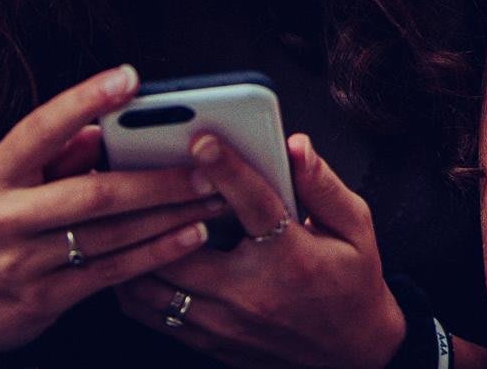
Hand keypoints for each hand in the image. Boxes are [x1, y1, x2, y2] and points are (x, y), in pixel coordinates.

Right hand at [0, 66, 225, 368]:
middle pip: (94, 192)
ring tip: (214, 197)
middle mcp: (1, 217)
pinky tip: (190, 235)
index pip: (41, 129)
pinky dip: (156, 252)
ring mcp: (20, 263)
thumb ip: (51, 156)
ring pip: (110, 234)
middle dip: (158, 177)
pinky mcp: (41, 299)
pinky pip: (110, 272)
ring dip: (170, 214)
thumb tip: (101, 129)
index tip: (129, 77)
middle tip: (207, 163)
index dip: (85, 100)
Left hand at [117, 132, 407, 368]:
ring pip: (154, 284)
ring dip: (140, 245)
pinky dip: (135, 281)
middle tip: (144, 173)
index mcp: (291, 258)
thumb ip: (323, 185)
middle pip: (182, 247)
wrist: (352, 357)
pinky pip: (151, 313)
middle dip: (160, 208)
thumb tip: (296, 146)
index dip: (227, 169)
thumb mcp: (356, 229)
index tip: (202, 140)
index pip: (253, 205)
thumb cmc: (354, 285)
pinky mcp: (207, 342)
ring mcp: (223, 323)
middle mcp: (251, 293)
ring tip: (131, 211)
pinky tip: (136, 253)